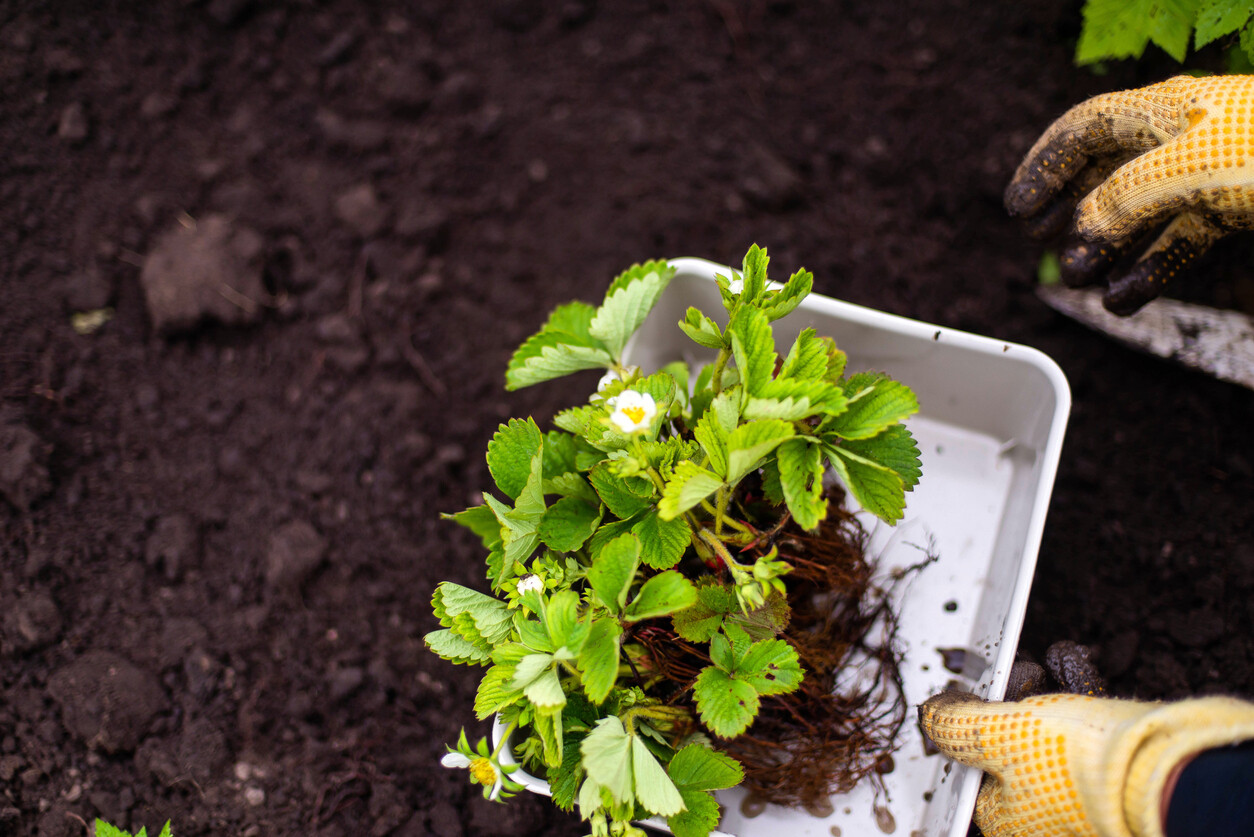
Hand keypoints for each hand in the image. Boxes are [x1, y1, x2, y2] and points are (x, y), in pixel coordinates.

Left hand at [918, 691, 1253, 836]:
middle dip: (1012, 700)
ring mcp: (1078, 795)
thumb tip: (930, 717)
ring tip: (1050, 663)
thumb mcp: (997, 733)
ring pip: (1049, 731)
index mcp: (1003, 819)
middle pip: (1009, 745)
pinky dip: (1077, 692)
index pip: (968, 766)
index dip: (967, 722)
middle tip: (1017, 674)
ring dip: (1047, 690)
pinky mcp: (1114, 773)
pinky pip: (1086, 729)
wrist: (1166, 773)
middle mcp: (1041, 815)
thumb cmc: (1080, 767)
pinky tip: (1071, 662)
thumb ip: (957, 724)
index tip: (971, 691)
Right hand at [1006, 75, 1253, 314]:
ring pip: (1140, 211)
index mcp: (1162, 113)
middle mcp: (1182, 138)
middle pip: (1107, 171)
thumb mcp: (1181, 177)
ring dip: (1106, 249)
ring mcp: (1210, 172)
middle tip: (1041, 243)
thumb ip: (1118, 206)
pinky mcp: (1236, 207)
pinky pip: (1179, 238)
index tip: (1016, 210)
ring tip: (1080, 280)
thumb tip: (1076, 242)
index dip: (1044, 168)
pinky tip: (1126, 297)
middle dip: (1071, 211)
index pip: (1083, 132)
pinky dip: (1149, 268)